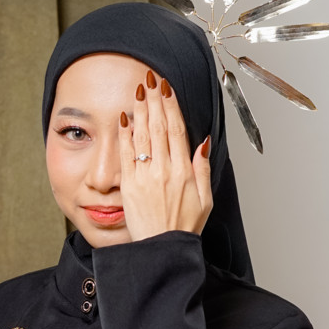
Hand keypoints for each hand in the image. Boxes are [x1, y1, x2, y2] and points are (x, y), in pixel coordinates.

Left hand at [119, 71, 212, 241]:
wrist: (162, 250)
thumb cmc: (183, 227)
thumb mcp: (205, 199)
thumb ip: (202, 168)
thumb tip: (202, 142)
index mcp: (185, 171)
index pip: (177, 130)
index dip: (171, 106)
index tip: (167, 88)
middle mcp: (165, 170)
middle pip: (159, 126)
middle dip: (155, 100)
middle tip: (151, 78)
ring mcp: (146, 177)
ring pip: (143, 136)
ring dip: (140, 110)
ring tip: (138, 89)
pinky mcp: (130, 186)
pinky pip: (126, 155)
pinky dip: (125, 135)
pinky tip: (124, 118)